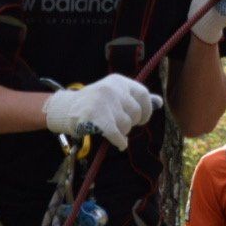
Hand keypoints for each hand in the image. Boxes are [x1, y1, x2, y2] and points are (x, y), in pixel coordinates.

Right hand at [42, 74, 160, 150]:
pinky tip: (119, 143)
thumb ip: (135, 98)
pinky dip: (120, 141)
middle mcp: (112, 89)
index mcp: (118, 81)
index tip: (140, 119)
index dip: (146, 110)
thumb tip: (159, 102)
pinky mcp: (96, 118)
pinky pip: (117, 134)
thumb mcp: (115, 95)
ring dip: (122, 132)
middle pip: (135, 112)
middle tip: (118, 123)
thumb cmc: (94, 104)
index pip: (143, 94)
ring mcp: (103, 102)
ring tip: (110, 128)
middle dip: (130, 122)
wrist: (66, 110)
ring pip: (126, 125)